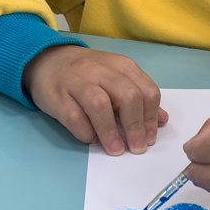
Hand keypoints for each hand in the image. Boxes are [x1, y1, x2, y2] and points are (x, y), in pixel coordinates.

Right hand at [23, 45, 167, 153]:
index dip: (151, 118)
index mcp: (122, 66)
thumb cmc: (88, 73)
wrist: (48, 59)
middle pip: (128, 96)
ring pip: (100, 105)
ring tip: (116, 150)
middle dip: (136, 126)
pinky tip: (92, 140)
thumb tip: (162, 120)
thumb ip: (140, 96)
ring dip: (111, 131)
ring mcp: (78, 82)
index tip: (151, 138)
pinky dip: (86, 132)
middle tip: (137, 147)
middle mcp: (101, 71)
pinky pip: (74, 117)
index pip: (147, 91)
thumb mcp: (117, 76)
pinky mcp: (57, 97)